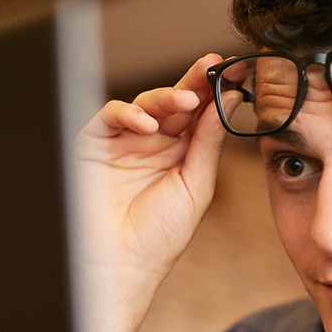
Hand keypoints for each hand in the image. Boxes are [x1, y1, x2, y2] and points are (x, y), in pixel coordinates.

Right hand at [72, 53, 227, 299]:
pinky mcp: (93, 145)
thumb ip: (208, 141)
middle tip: (215, 65)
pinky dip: (129, 114)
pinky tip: (148, 124)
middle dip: (195, 81)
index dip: (216, 91)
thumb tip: (228, 98)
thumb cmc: (159, 236)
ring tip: (187, 100)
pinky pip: (110, 117)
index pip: (199, 113)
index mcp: (178, 153)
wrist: (119, 265)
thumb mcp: (195, 185)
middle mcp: (151, 143)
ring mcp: (122, 142)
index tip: (237, 71)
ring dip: (167, 96)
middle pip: (175, 102)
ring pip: (145, 103)